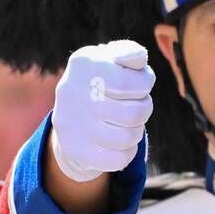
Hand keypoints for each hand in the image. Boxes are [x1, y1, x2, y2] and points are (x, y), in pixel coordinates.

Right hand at [49, 39, 154, 182]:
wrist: (72, 115)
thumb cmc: (105, 81)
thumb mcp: (115, 60)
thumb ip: (132, 53)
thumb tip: (138, 58)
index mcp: (84, 63)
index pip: (131, 82)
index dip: (145, 85)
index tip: (139, 85)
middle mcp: (71, 90)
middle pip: (133, 113)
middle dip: (144, 110)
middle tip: (136, 107)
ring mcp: (69, 122)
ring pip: (127, 138)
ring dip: (136, 132)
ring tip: (128, 124)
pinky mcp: (73, 149)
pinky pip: (116, 160)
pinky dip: (126, 153)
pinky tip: (120, 143)